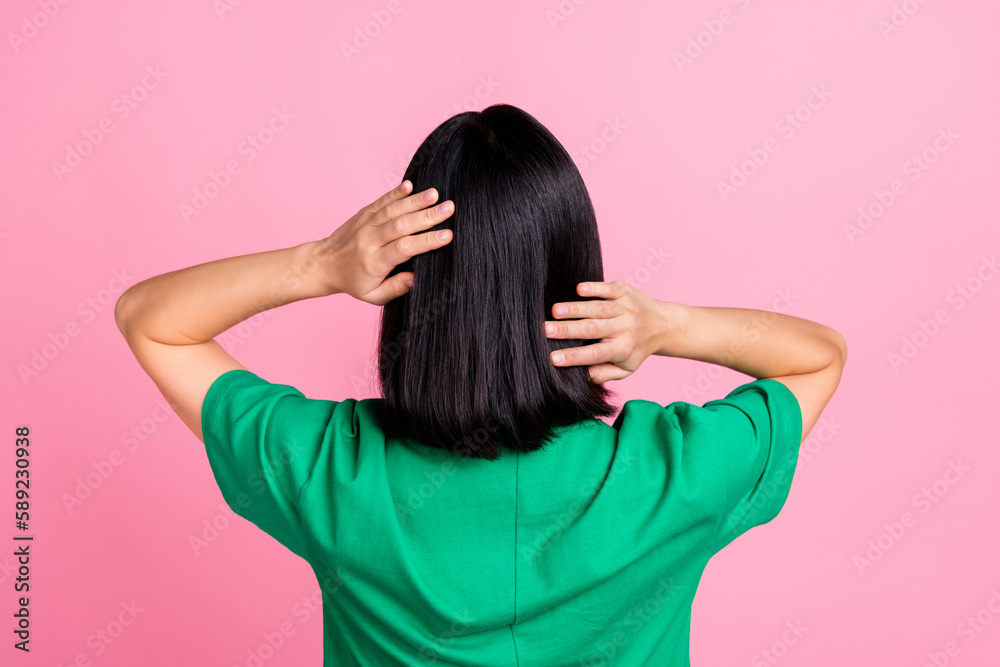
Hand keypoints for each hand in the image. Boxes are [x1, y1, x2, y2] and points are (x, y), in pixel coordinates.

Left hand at [319, 181, 454, 304]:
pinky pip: (381, 201)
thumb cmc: (354, 282)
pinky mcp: (364, 213)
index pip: (404, 249)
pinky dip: (395, 192)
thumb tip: (416, 279)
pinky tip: (410, 185)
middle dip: (426, 216)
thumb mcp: (373, 296)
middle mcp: (370, 240)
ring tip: (435, 194)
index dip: (426, 241)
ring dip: (415, 201)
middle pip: (401, 225)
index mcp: (374, 262)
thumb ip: (396, 289)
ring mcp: (366, 224)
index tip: (447, 236)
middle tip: (449, 208)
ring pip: (392, 210)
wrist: (324, 264)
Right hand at [544, 281, 670, 383]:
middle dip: (568, 330)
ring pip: (597, 308)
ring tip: (555, 311)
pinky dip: (594, 288)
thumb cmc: (636, 348)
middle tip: (545, 330)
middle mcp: (624, 328)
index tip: (552, 358)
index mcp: (622, 349)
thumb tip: (582, 377)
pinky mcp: (624, 291)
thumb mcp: (626, 368)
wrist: (663, 324)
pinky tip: (578, 289)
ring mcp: (624, 308)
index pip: (594, 354)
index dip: (574, 356)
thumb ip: (604, 373)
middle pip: (593, 329)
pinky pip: (608, 289)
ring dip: (576, 309)